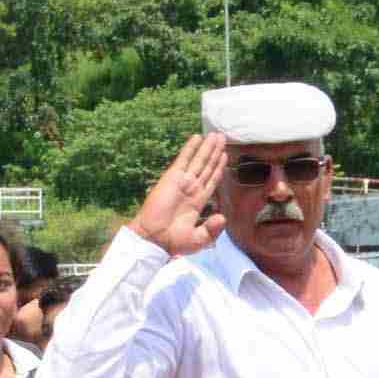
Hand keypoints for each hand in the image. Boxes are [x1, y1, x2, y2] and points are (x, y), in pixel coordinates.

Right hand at [129, 134, 230, 256]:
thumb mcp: (198, 240)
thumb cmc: (173, 243)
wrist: (153, 239)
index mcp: (198, 202)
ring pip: (199, 160)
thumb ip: (212, 230)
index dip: (218, 168)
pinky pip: (184, 159)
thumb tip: (222, 217)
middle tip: (222, 137)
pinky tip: (197, 137)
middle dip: (214, 152)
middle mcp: (191, 189)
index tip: (224, 155)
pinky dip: (190, 148)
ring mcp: (182, 182)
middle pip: (207, 166)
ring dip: (207, 147)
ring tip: (216, 134)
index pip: (211, 180)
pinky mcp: (172, 178)